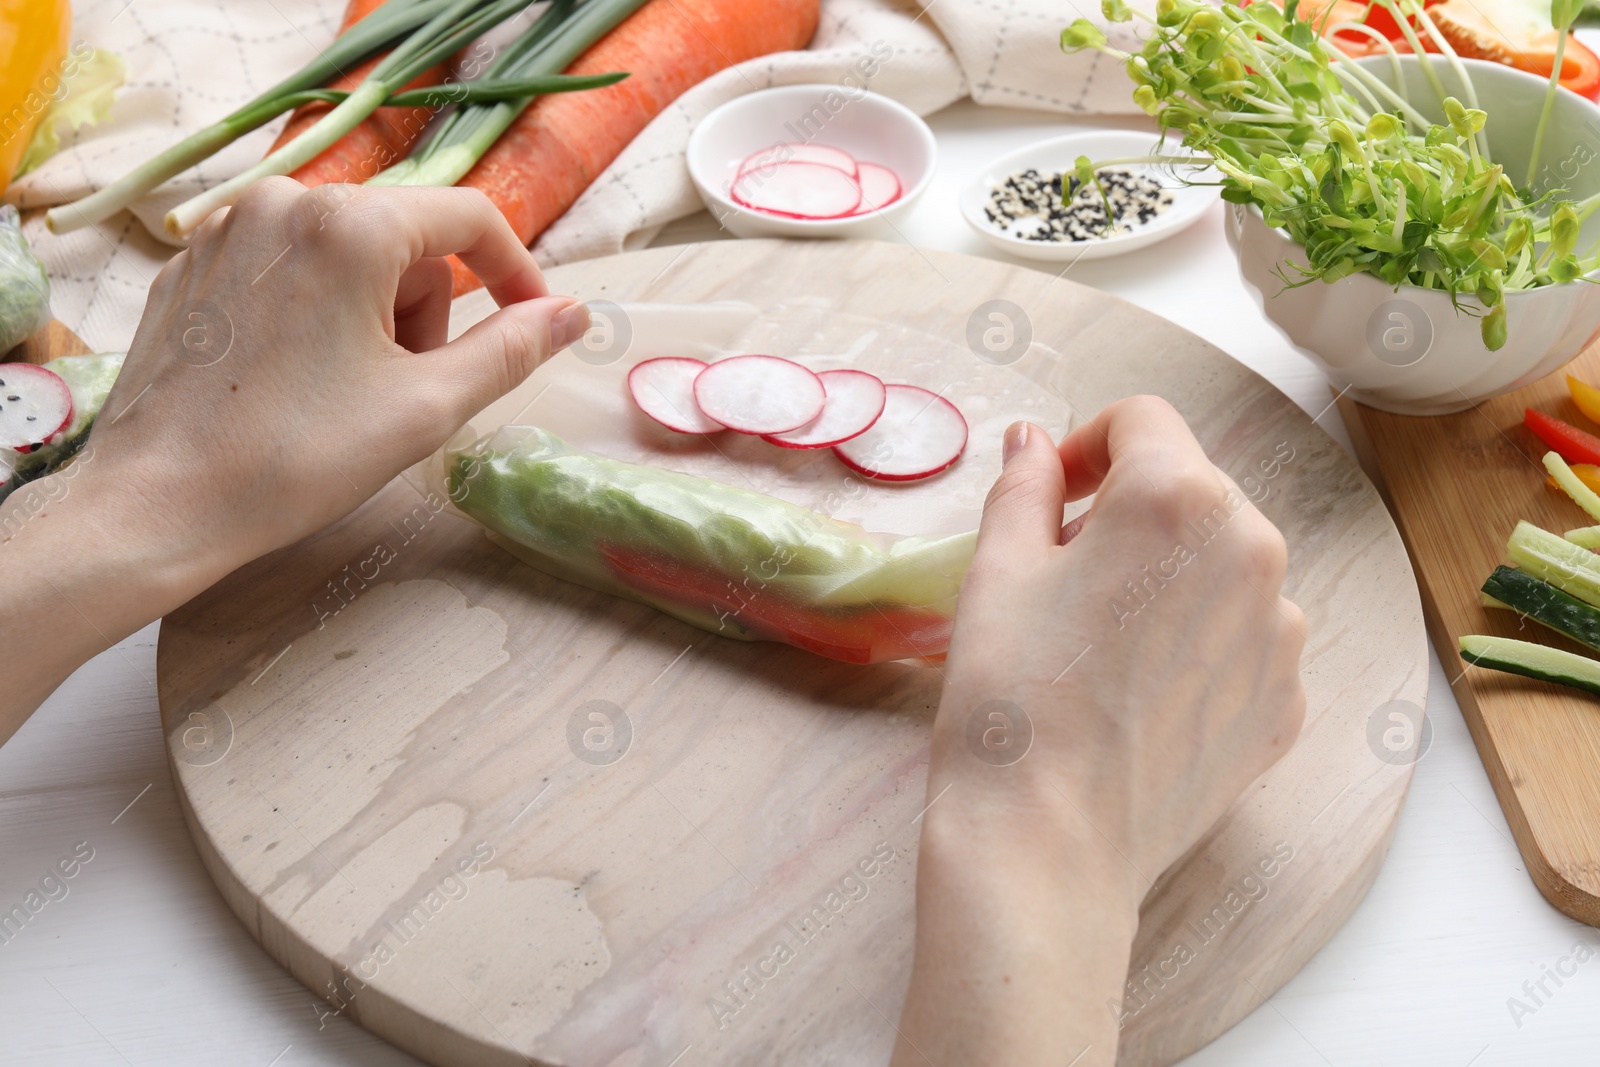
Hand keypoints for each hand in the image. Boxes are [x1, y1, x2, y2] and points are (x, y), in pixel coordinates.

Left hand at [0, 180, 587, 741]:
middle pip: (405, 240)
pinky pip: (288, 267)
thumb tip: (570, 314)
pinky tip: (294, 381)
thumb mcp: (427, 407)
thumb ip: (510, 349)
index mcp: (350, 225)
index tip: (532, 323)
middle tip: (406, 390)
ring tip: (345, 391)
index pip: (469, 217)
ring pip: (346, 253)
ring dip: (371, 315)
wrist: (158, 500)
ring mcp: (228, 227)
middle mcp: (285, 201)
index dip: (516, 272)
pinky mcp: (192, 263)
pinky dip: (314, 314)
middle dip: (424, 312)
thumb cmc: (296, 457)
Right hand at [940, 394, 1306, 880]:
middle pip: (1191, 491)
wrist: (1049, 842)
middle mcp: (1255, 550)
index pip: (1142, 420)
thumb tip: (1034, 443)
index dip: (1086, 445)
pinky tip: (1138, 694)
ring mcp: (1282, 633)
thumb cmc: (1010, 697)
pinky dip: (1198, 644)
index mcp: (1179, 498)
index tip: (1051, 492)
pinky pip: (1244, 639)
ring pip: (1223, 566)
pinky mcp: (1286, 702)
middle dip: (1128, 512)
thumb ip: (1025, 486)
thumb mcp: (997, 570)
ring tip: (1102, 644)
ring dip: (1170, 577)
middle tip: (1061, 574)